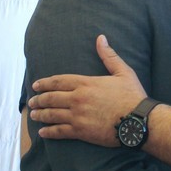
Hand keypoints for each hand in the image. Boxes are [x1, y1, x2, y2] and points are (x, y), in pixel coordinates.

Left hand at [29, 35, 146, 146]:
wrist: (138, 121)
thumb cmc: (132, 96)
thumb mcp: (123, 72)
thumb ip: (109, 56)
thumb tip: (100, 38)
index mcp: (86, 83)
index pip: (59, 81)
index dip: (45, 83)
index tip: (36, 85)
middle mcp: (78, 99)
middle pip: (51, 98)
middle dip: (39, 99)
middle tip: (32, 101)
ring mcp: (77, 116)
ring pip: (52, 115)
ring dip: (40, 114)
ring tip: (34, 115)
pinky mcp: (81, 132)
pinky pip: (59, 131)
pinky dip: (49, 131)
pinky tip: (43, 132)